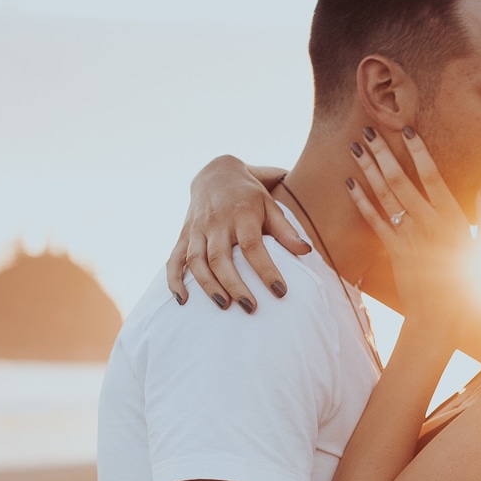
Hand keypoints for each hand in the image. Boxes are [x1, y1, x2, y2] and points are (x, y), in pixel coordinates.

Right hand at [165, 157, 304, 311]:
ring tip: (224, 306)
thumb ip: (286, 230)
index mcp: (241, 214)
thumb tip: (306, 251)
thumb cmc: (250, 195)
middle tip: (250, 307)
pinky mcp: (184, 235)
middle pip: (220, 257)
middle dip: (234, 284)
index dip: (265, 270)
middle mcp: (216, 222)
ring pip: (196, 261)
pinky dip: (174, 280)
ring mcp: (196, 229)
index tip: (280, 291)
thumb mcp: (271, 205)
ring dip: (207, 285)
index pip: (252, 246)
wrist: (216, 173)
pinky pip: (174, 259)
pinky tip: (182, 301)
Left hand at [344, 128, 480, 334]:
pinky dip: (360, 200)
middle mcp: (427, 223)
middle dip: (383, 152)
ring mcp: (407, 236)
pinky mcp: (392, 250)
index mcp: (452, 218)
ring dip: (368, 169)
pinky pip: (373, 220)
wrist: (442, 318)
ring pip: (384, 196)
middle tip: (370, 130)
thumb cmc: (469, 283)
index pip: (432, 175)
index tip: (407, 129)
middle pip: (400, 180)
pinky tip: (349, 182)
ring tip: (357, 146)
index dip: (418, 150)